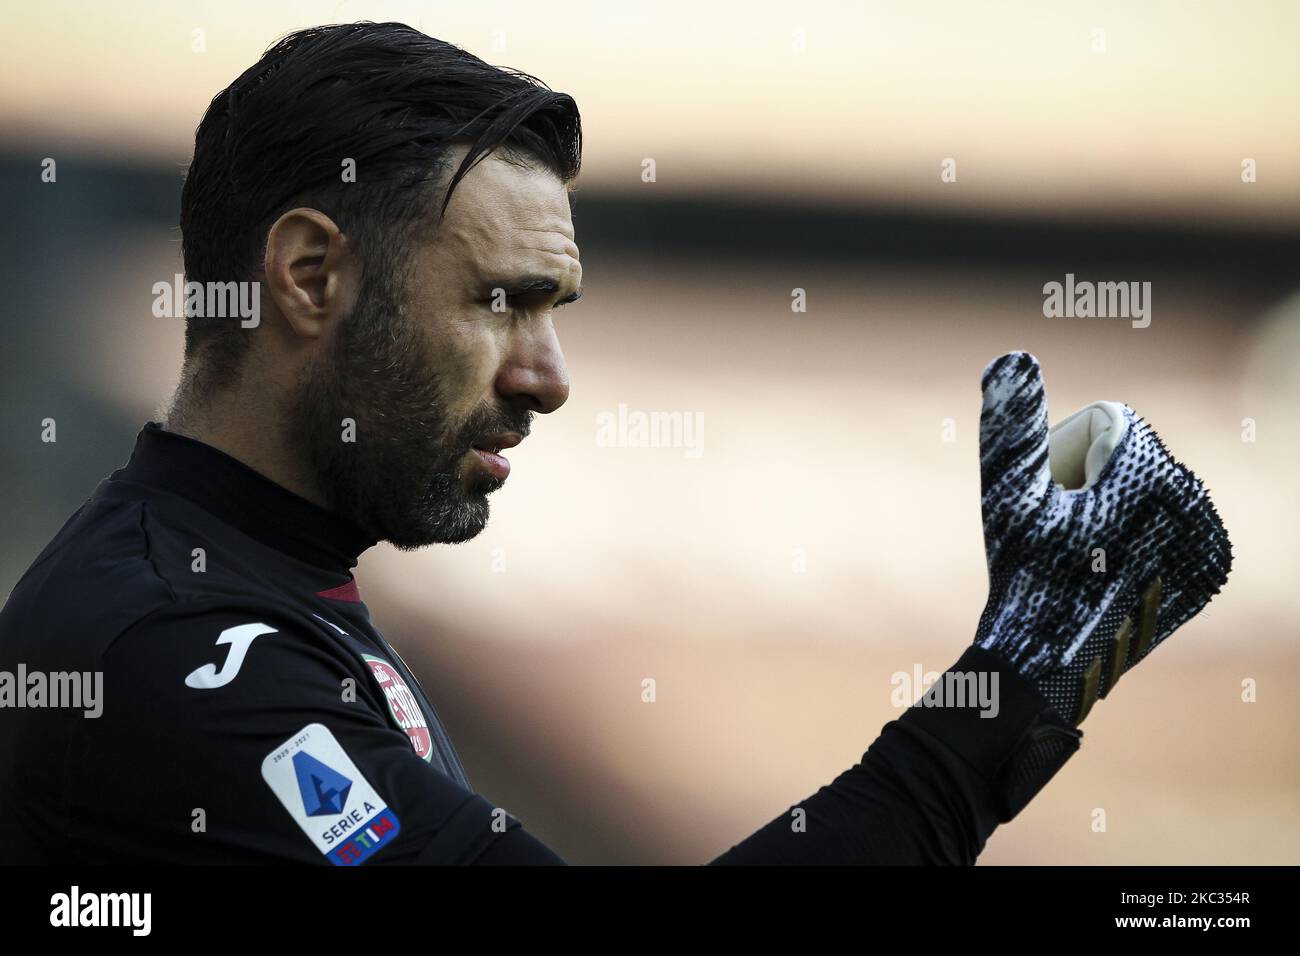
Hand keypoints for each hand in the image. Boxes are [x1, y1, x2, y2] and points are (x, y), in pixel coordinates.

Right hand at [973, 351, 1231, 725]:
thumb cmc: (1022, 568)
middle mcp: (1195, 501)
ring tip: (1087, 553)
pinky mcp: (1211, 571)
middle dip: (1098, 479)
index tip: (1053, 503)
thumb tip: (1013, 355)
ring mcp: (1208, 539)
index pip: (1111, 424)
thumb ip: (1011, 418)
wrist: (1051, 655)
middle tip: (1065, 534)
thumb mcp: (1008, 490)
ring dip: (1122, 505)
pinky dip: (1146, 534)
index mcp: (1153, 472)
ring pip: (1157, 490)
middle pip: (1137, 456)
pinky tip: (1115, 565)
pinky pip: (1175, 525)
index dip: (1068, 455)